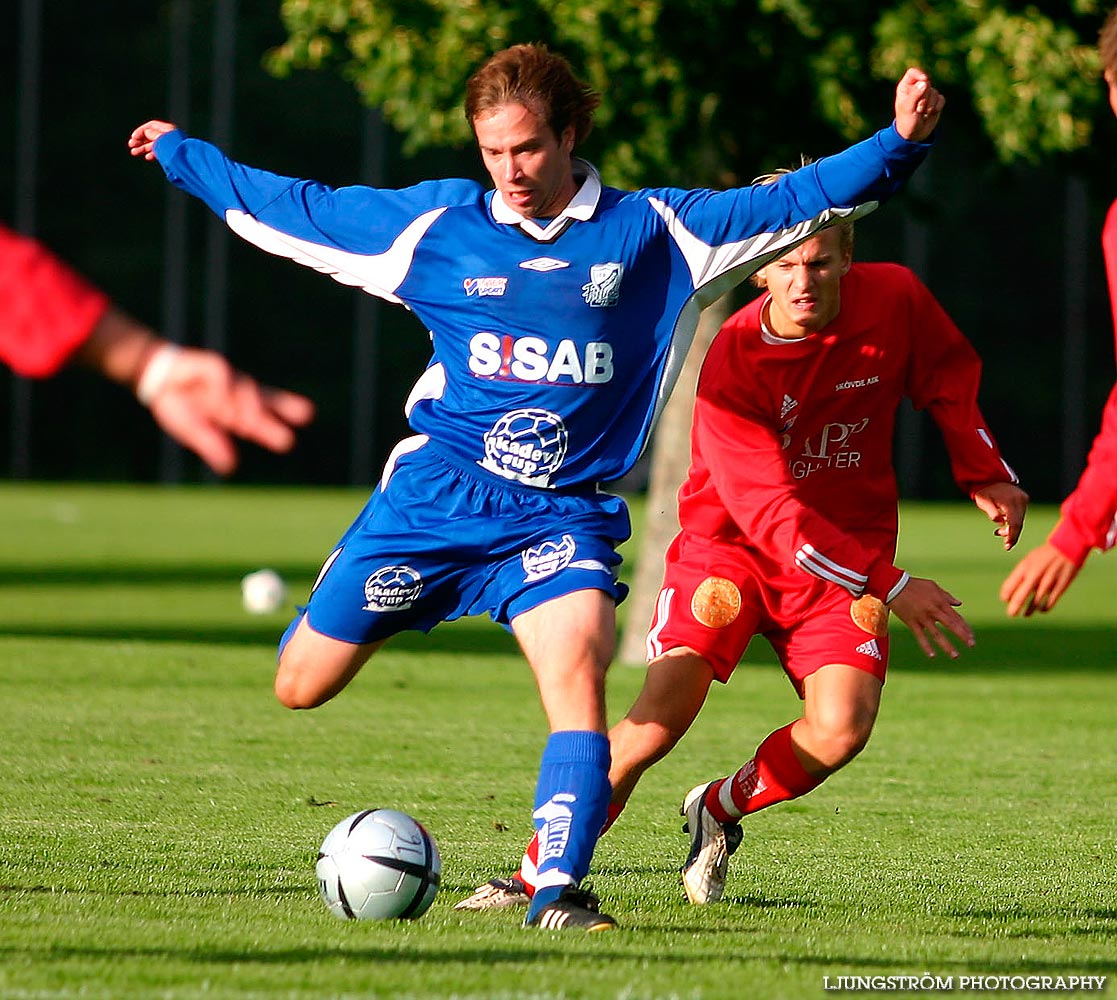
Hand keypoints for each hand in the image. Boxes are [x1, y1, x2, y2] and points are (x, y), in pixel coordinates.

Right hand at [129, 120, 176, 160]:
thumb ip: (153, 135)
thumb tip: (147, 133)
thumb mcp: (162, 140)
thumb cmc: (176, 150)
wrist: (189, 162)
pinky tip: (147, 157)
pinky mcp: (173, 154)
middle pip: (152, 135)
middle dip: (140, 140)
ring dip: (143, 148)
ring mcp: (171, 145)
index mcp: (168, 130)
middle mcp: (169, 136)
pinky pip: (161, 152)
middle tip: (131, 145)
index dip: (141, 131)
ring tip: (134, 152)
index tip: (133, 138)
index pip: (151, 126)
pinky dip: (153, 154)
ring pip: (155, 145)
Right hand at [145, 348, 315, 474]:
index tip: (288, 440)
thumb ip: (211, 444)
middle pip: (266, 399)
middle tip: (307, 415)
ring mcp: (228, 379)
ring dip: (249, 407)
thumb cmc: (177, 405)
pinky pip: (222, 377)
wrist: (154, 378)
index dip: (276, 429)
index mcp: (236, 412)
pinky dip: (222, 391)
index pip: (262, 419)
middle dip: (286, 406)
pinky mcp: (213, 365)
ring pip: (246, 390)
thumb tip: (230, 466)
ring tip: (249, 425)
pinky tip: (217, 405)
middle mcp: (237, 395)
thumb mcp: (192, 430)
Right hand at [887, 576, 973, 658]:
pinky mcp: (911, 622)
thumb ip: (947, 596)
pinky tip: (932, 655)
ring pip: (937, 634)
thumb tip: (959, 604)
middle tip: (972, 645)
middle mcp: (933, 611)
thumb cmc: (915, 584)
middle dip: (963, 636)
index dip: (965, 627)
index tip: (971, 637)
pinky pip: (920, 636)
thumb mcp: (933, 586)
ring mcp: (922, 617)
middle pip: (951, 625)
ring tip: (956, 656)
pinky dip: (926, 646)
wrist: (894, 585)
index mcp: (940, 602)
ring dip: (947, 646)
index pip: (956, 617)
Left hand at [894, 68, 944, 141]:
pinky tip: (929, 114)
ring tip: (922, 113)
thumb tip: (924, 82)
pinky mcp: (936, 101)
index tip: (924, 80)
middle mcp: (916, 88)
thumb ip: (915, 95)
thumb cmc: (906, 121)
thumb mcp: (907, 109)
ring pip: (935, 92)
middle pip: (926, 83)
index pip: (912, 73)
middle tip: (918, 108)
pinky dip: (937, 107)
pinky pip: (941, 99)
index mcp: (905, 87)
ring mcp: (927, 94)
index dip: (919, 75)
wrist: (914, 135)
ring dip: (930, 105)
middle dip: (924, 97)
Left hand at [973, 482, 1029, 550]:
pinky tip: (1004, 522)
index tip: (1008, 546)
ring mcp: (1023, 499)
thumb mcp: (983, 502)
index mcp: (1010, 502)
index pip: (1015, 523)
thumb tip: (1000, 522)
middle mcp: (1020, 500)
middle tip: (1005, 544)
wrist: (990, 478)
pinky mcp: (1024, 498)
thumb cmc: (984, 492)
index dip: (1012, 536)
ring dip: (1012, 528)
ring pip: (1020, 519)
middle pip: (1019, 523)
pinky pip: (1020, 514)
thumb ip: (991, 512)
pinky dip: (1014, 520)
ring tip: (998, 531)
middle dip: (1012, 535)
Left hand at [999, 541, 1081, 616]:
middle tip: (1011, 614)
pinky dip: (1044, 608)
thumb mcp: (1029, 561)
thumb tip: (1010, 593)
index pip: (1009, 586)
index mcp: (1024, 567)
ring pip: (1035, 603)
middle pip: (1020, 597)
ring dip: (1029, 611)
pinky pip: (1049, 602)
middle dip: (1014, 608)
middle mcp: (1034, 575)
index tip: (1006, 599)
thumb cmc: (1045, 555)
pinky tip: (1041, 609)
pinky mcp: (1061, 586)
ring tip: (1026, 614)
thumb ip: (1020, 575)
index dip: (1006, 596)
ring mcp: (1048, 581)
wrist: (1068, 546)